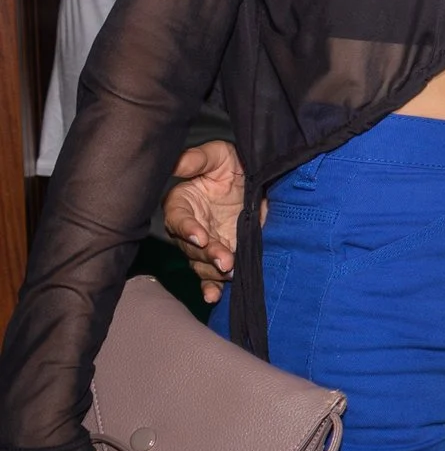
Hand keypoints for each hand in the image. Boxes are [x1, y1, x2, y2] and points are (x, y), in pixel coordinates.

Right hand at [164, 140, 243, 302]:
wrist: (262, 180)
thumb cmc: (234, 163)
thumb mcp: (219, 154)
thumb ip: (197, 159)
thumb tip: (176, 162)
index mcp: (183, 201)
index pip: (177, 217)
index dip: (187, 228)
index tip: (201, 236)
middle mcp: (191, 225)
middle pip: (190, 246)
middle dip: (207, 254)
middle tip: (225, 260)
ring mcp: (206, 243)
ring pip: (200, 263)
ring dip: (212, 272)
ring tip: (230, 272)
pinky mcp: (221, 255)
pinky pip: (210, 276)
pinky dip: (211, 287)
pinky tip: (215, 297)